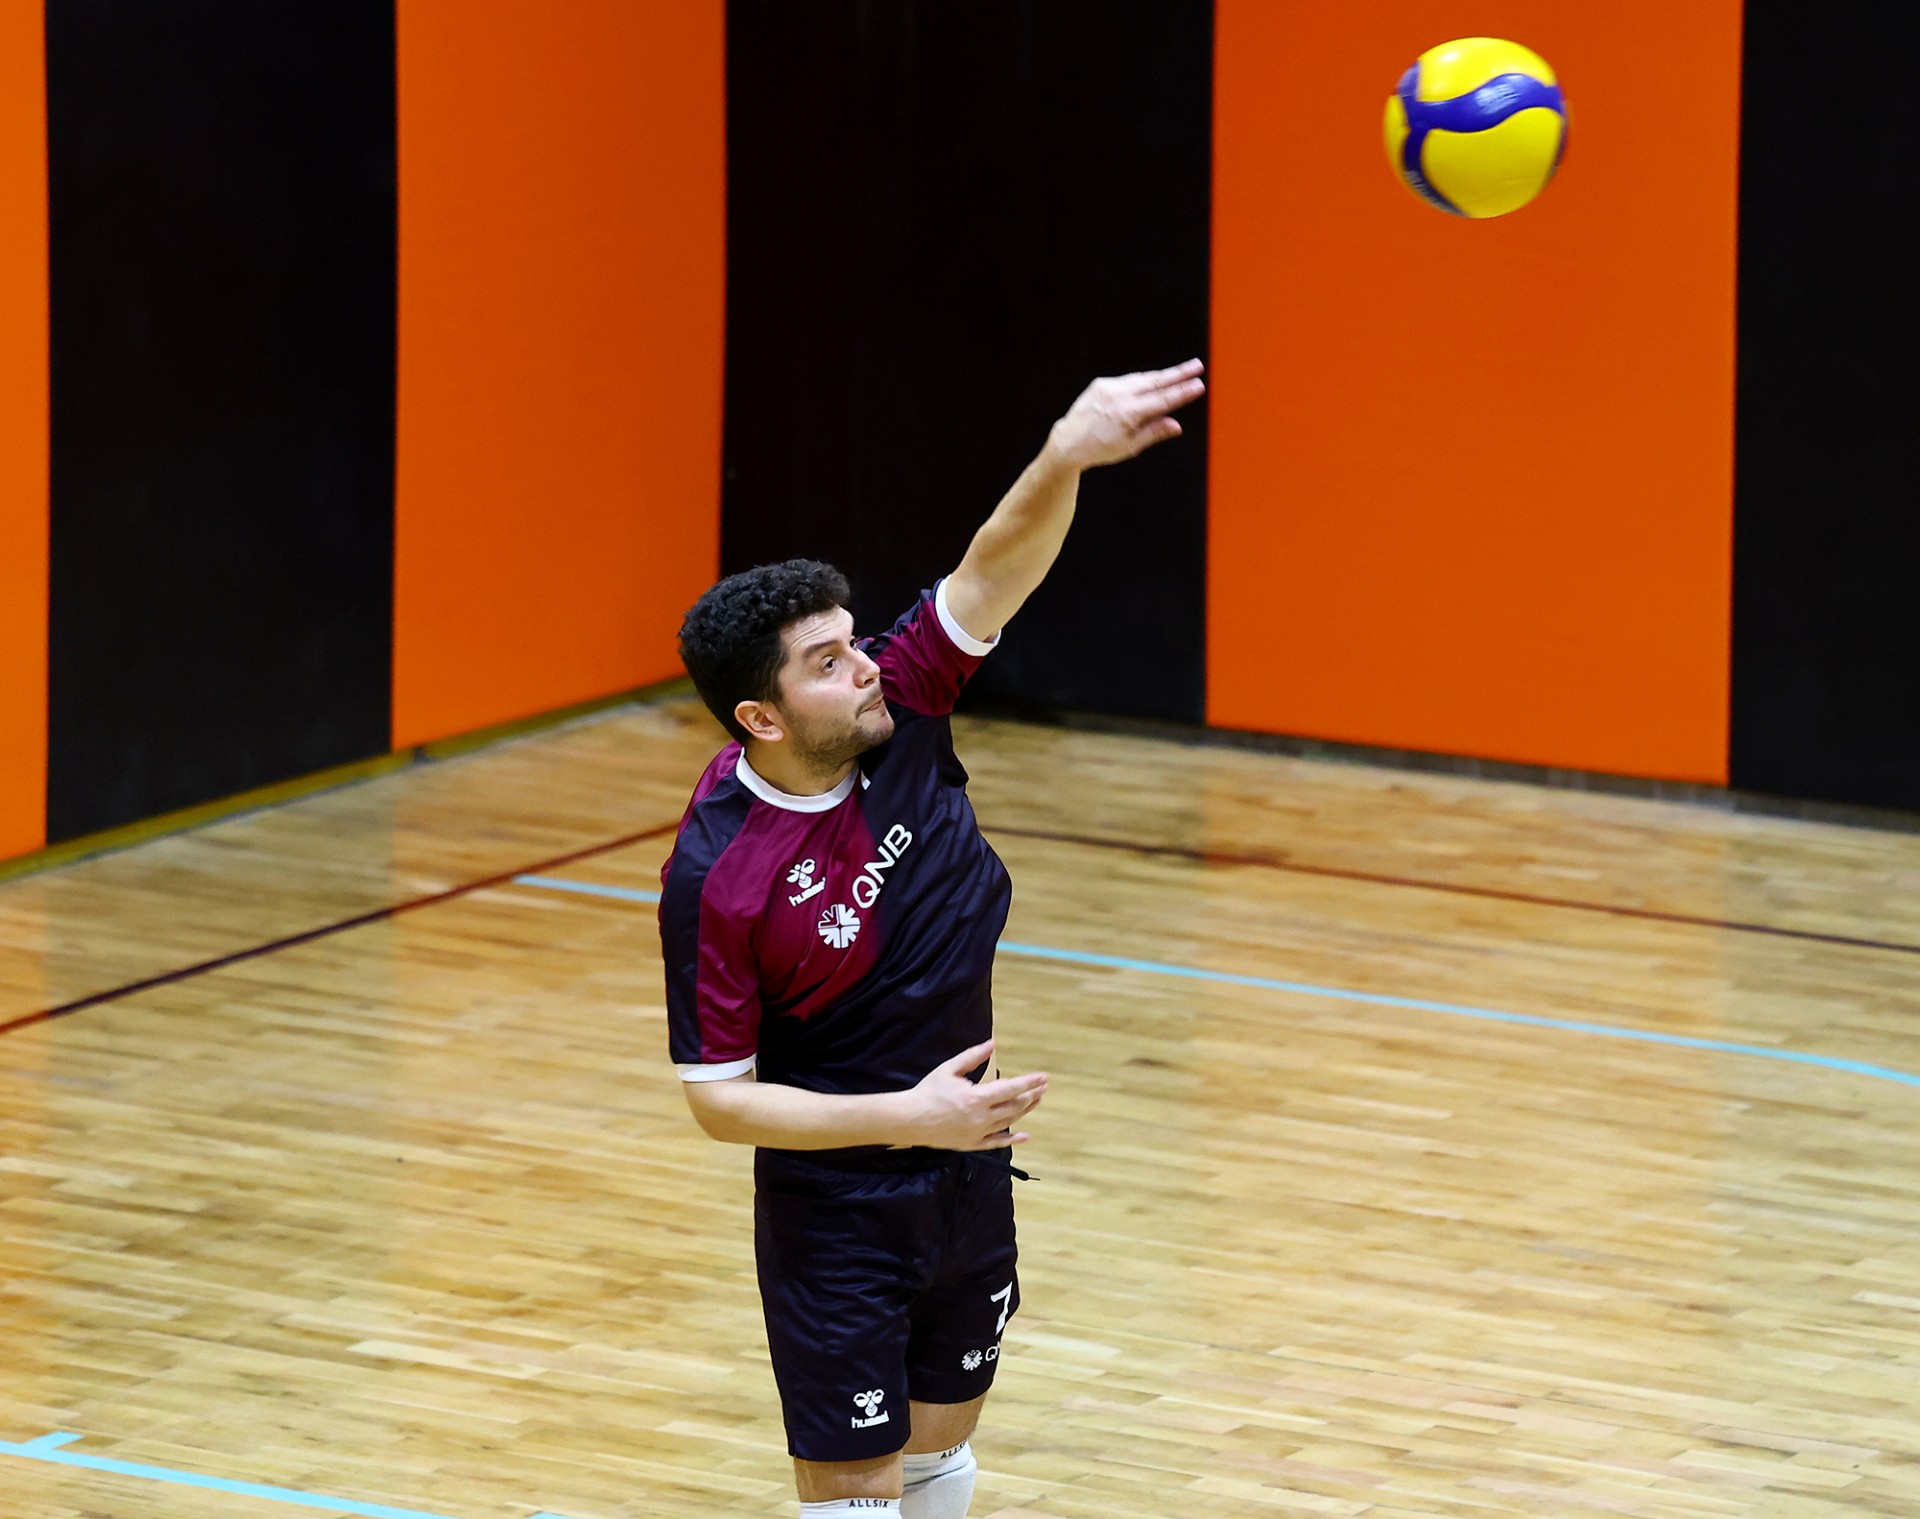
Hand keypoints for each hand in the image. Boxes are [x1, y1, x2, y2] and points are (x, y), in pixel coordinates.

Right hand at [905, 1038, 1047, 1150]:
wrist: (910, 1119)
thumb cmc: (928, 1091)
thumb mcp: (949, 1069)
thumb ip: (972, 1056)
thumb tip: (992, 1043)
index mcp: (976, 1098)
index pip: (1010, 1088)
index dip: (1029, 1082)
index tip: (1043, 1077)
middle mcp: (981, 1117)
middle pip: (1014, 1106)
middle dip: (1031, 1095)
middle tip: (1043, 1087)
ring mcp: (978, 1133)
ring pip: (1009, 1122)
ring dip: (1025, 1111)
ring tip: (1036, 1100)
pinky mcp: (972, 1144)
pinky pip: (996, 1143)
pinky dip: (1012, 1139)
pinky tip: (1025, 1136)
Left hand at [1046, 358, 1205, 470]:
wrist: (1068, 442)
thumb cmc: (1098, 448)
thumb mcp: (1129, 447)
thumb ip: (1153, 433)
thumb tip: (1176, 425)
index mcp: (1126, 414)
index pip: (1162, 401)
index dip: (1182, 392)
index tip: (1198, 385)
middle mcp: (1118, 397)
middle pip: (1154, 382)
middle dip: (1178, 373)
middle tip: (1197, 366)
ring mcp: (1108, 387)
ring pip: (1142, 378)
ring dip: (1162, 375)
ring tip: (1183, 371)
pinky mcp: (1101, 383)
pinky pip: (1128, 381)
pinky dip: (1143, 381)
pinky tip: (1155, 381)